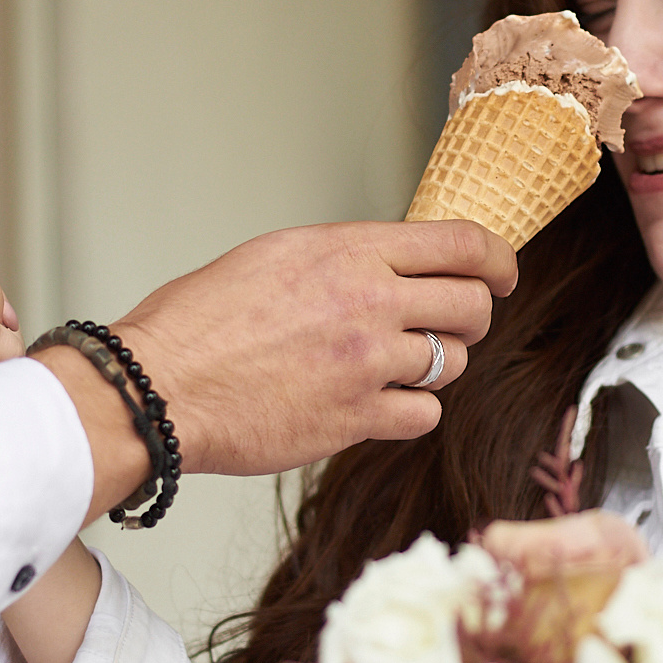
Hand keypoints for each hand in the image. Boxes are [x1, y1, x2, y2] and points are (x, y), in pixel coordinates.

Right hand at [108, 220, 516, 477]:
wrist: (159, 388)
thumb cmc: (197, 323)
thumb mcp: (274, 257)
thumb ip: (343, 258)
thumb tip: (392, 264)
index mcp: (348, 250)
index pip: (461, 243)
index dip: (498, 259)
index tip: (503, 273)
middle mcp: (369, 301)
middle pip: (472, 306)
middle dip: (473, 316)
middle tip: (452, 327)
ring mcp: (368, 363)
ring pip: (453, 362)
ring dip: (435, 366)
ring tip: (393, 367)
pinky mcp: (357, 419)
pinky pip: (424, 415)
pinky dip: (410, 412)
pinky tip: (377, 404)